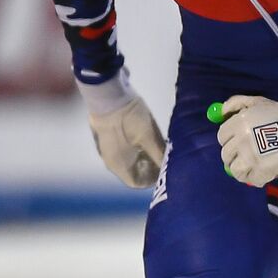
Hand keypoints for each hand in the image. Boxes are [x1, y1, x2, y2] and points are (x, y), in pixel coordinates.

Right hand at [78, 71, 165, 188]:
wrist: (108, 95)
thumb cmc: (129, 119)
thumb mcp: (149, 137)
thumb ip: (159, 154)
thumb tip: (170, 168)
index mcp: (119, 165)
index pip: (136, 182)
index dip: (152, 179)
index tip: (167, 170)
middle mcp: (112, 159)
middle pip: (133, 170)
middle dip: (151, 166)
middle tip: (168, 157)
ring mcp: (109, 147)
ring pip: (131, 158)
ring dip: (146, 155)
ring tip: (163, 146)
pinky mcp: (110, 134)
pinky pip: (126, 147)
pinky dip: (138, 146)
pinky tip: (152, 136)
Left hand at [216, 95, 277, 187]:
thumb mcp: (259, 102)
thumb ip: (236, 103)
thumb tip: (220, 112)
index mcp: (239, 123)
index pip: (222, 135)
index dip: (229, 138)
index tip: (238, 139)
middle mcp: (240, 142)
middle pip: (226, 153)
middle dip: (233, 153)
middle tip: (245, 151)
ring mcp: (249, 159)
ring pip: (233, 168)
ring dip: (240, 167)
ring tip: (251, 164)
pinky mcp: (259, 173)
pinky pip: (247, 179)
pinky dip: (251, 177)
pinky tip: (259, 171)